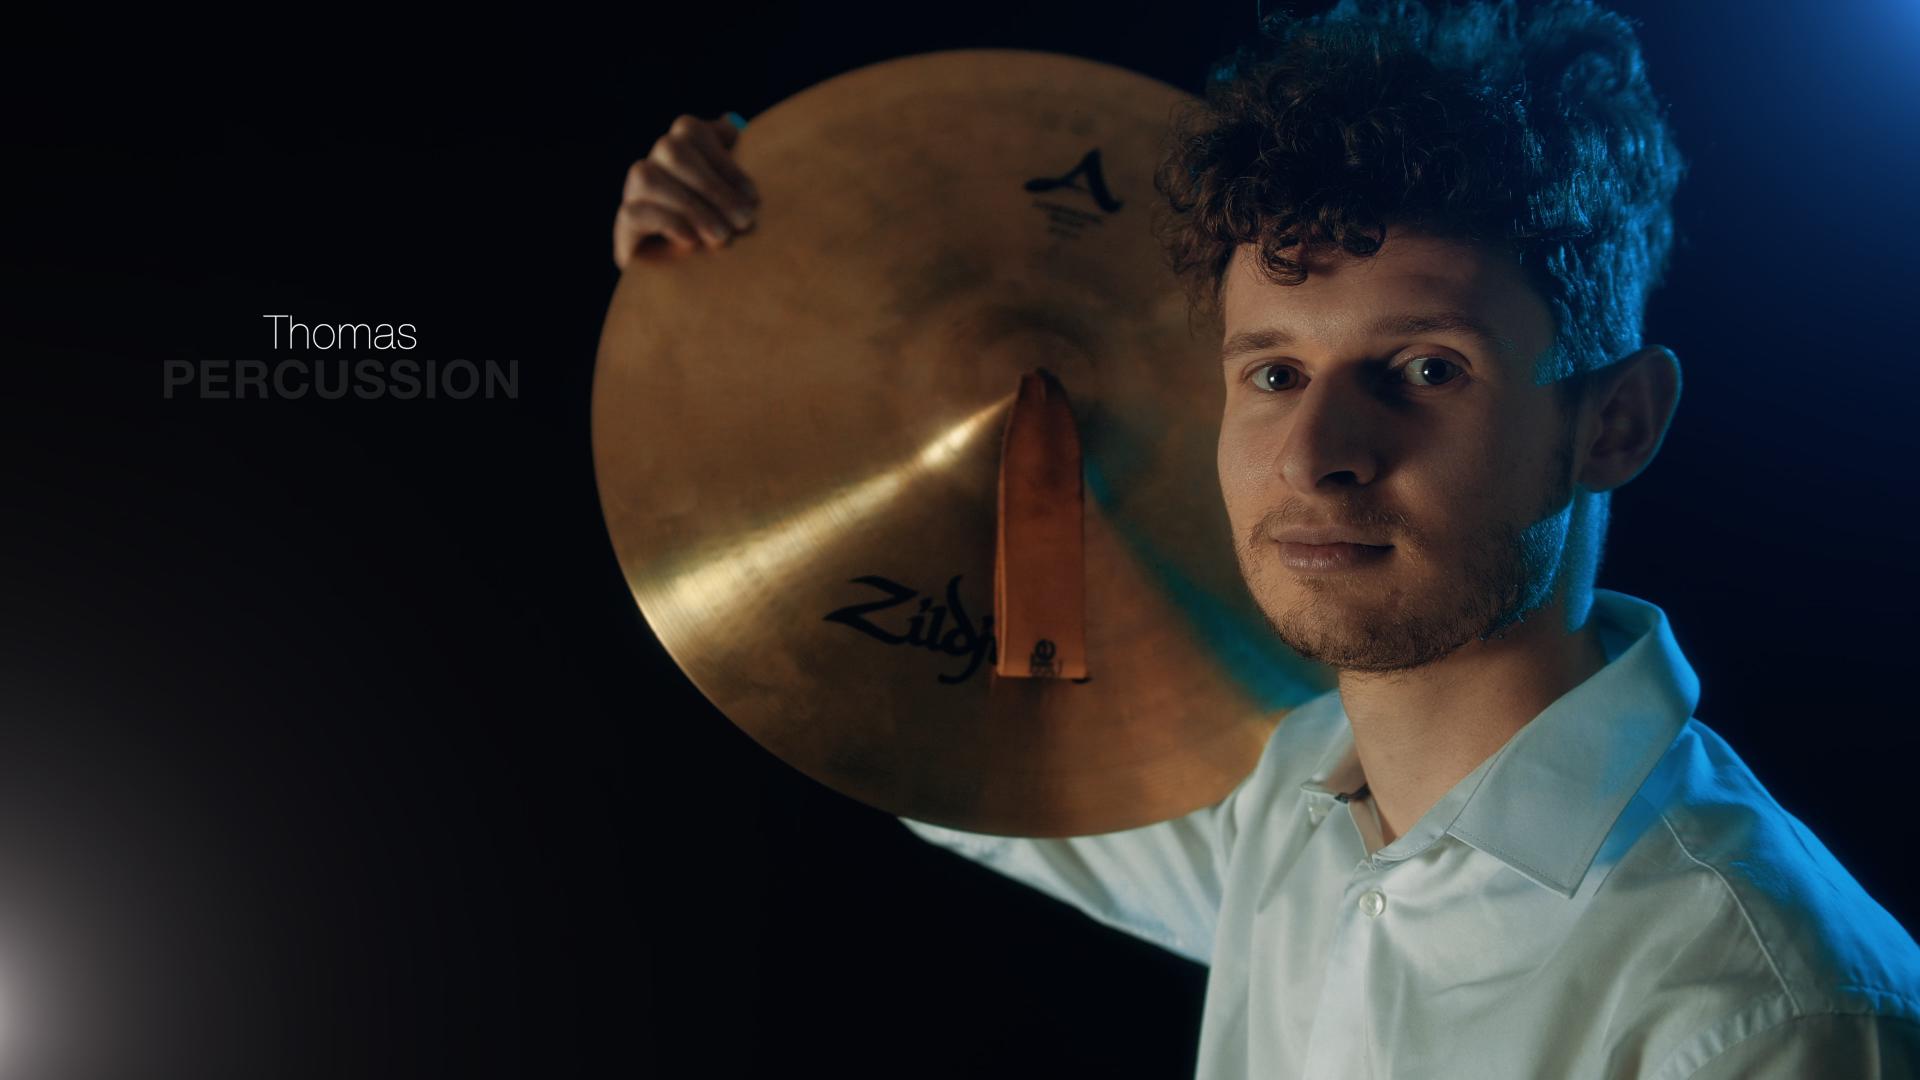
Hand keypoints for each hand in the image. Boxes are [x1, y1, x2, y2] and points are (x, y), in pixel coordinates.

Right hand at [613, 112, 760, 268]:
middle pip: (672, 149)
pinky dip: (667, 222)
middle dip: (713, 186)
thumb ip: (735, 167)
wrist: (694, 280)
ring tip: (722, 236)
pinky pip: (636, 211)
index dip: (724, 161)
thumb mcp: (735, 198)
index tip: (753, 197)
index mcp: (681, 148)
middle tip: (744, 220)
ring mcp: (634, 191)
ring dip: (692, 206)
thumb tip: (731, 125)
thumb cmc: (723, 229)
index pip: (691, 131)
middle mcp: (654, 163)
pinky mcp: (625, 224)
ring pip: (648, 176)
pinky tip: (691, 240)